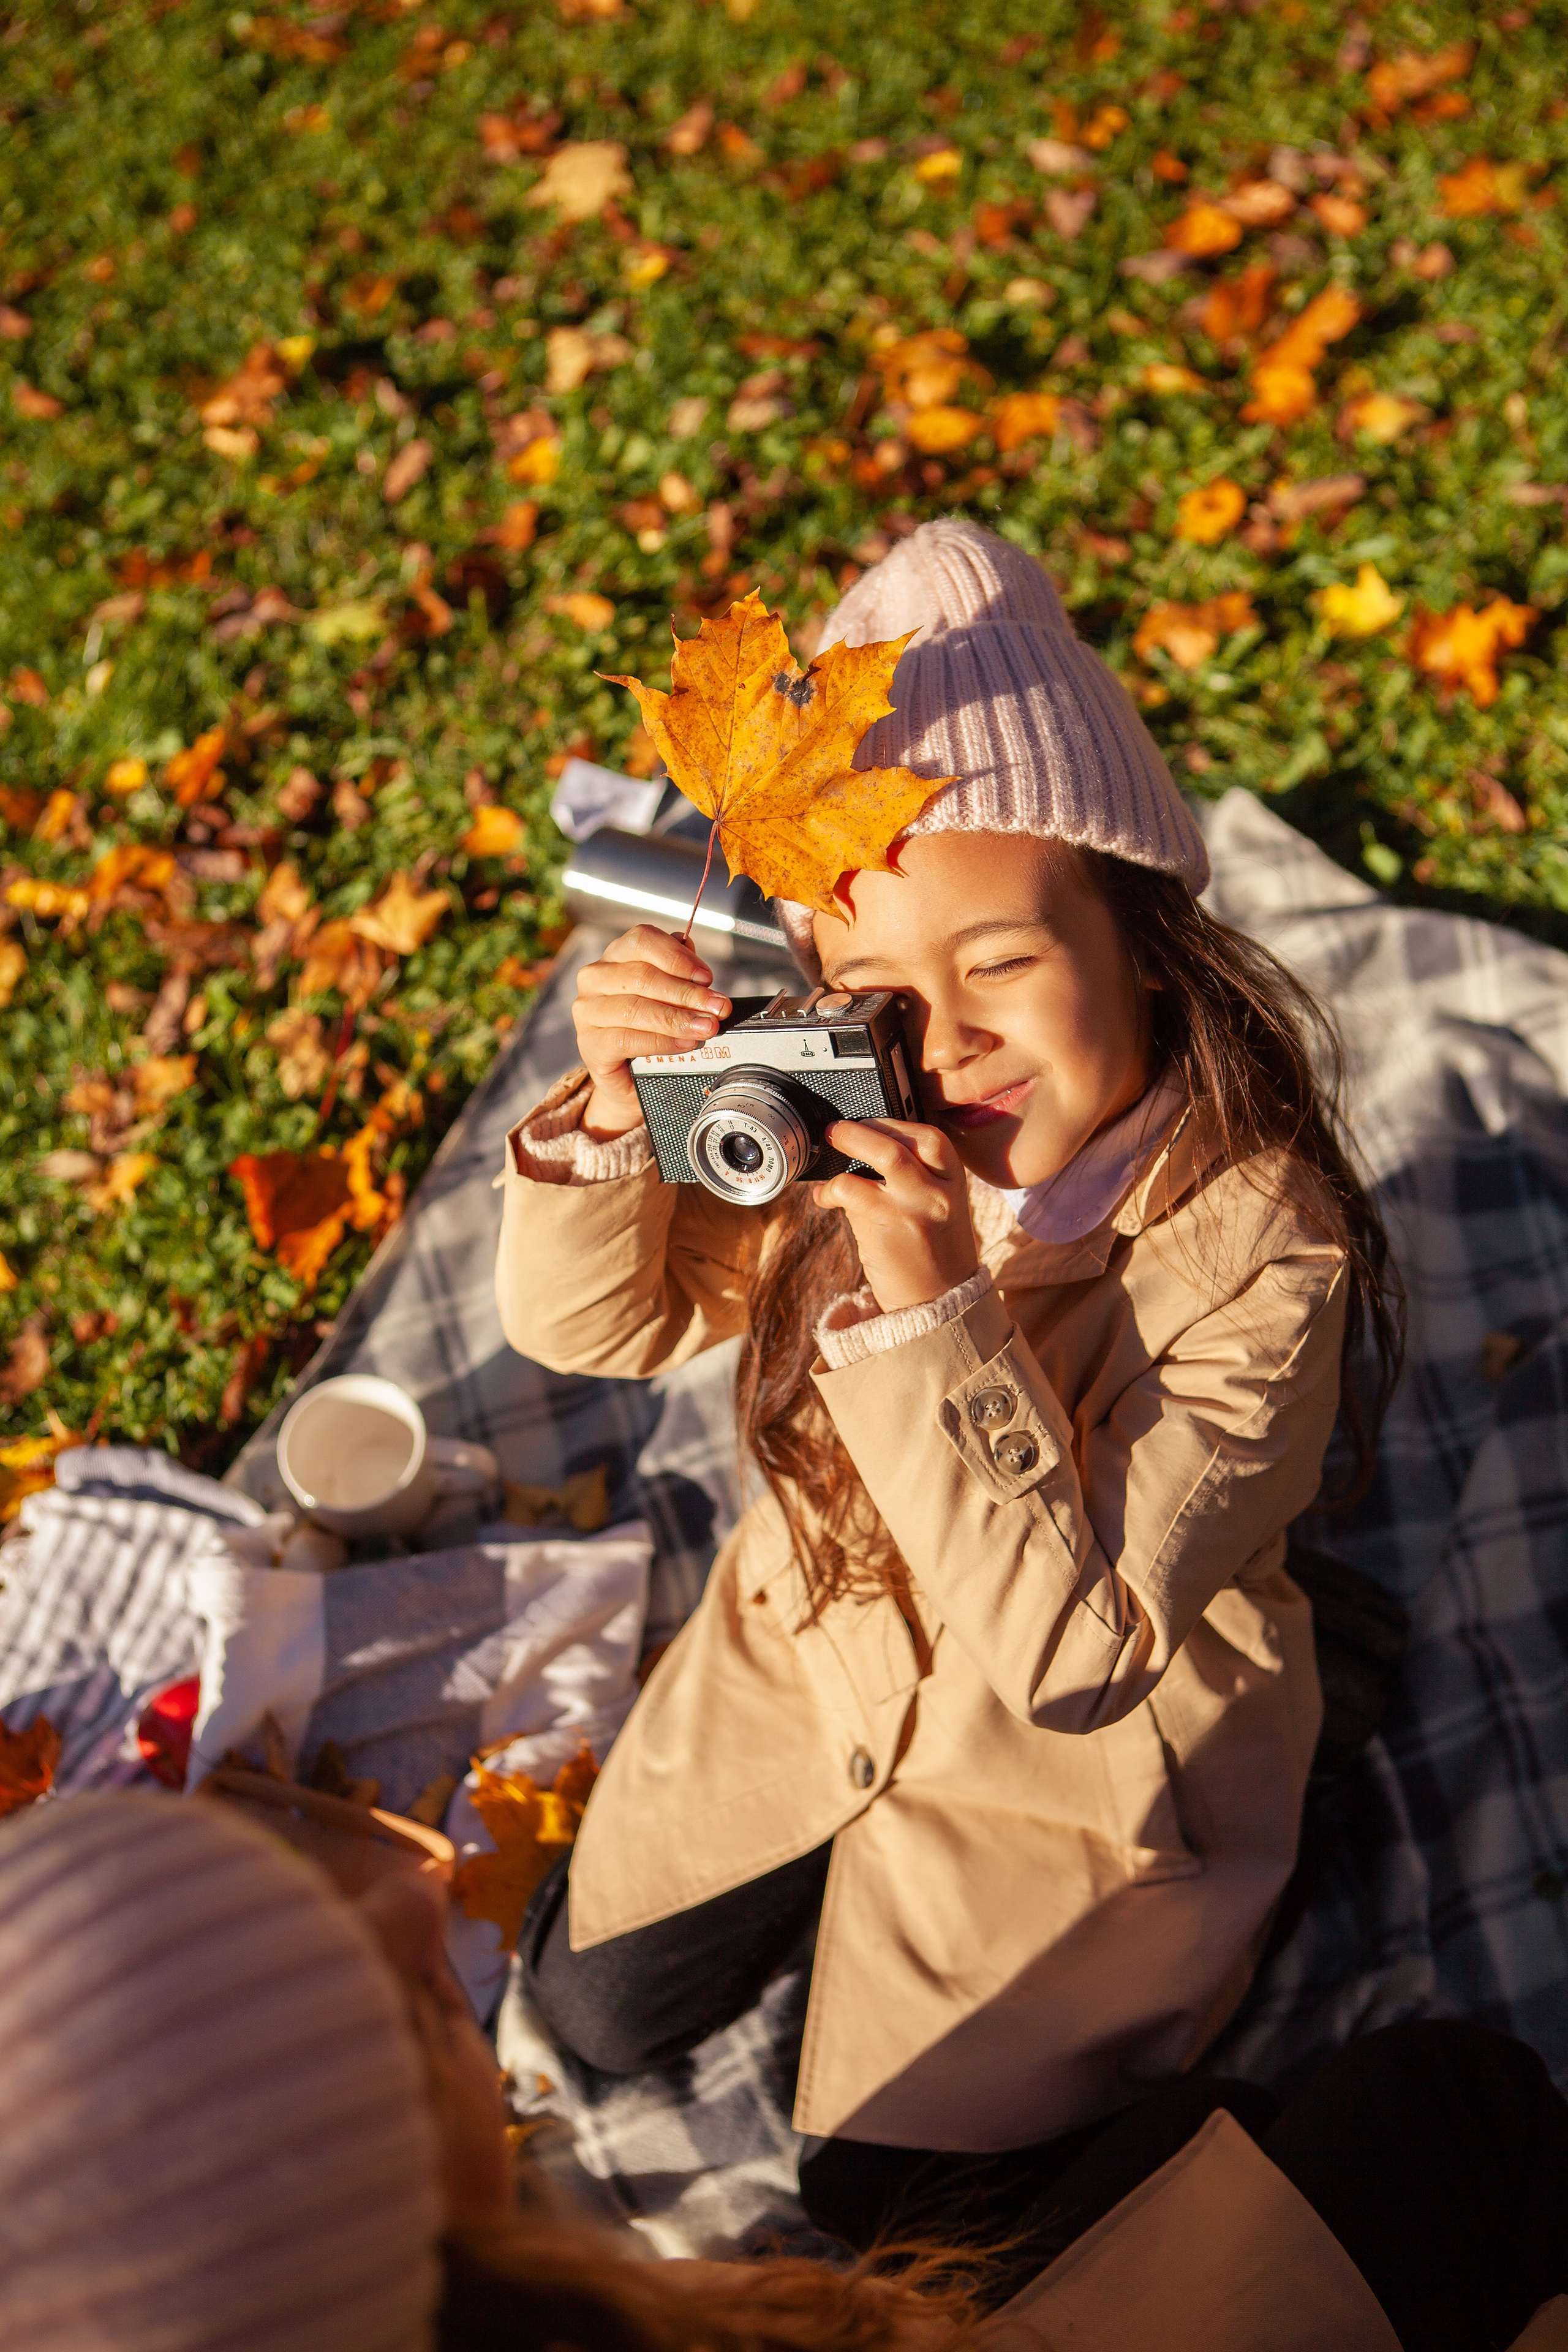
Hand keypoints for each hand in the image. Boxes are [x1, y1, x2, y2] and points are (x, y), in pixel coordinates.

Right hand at [571, 925, 730, 1139]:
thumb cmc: (647, 1029)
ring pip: (635, 1009)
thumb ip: (676, 970)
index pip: (642, 940)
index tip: (706, 977)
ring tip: (706, 1027)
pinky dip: (661, 1042)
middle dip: (687, 993)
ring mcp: (588, 1012)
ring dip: (678, 1018)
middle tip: (717, 1007)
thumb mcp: (665, 995)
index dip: (678, 957)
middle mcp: (595, 979)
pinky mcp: (590, 1044)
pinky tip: (684, 1043)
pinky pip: (627, 1039)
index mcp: (614, 957)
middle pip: (643, 977)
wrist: (629, 1078)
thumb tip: (691, 948)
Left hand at [815, 1119, 978, 1312]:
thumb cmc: (930, 1251)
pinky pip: (853, 1193)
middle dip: (862, 1129)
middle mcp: (940, 1192)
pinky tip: (824, 1198)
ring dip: (848, 1146)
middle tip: (836, 1129)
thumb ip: (914, 1178)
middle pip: (902, 1142)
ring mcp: (916, 1209)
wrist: (939, 1303)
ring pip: (883, 1158)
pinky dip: (830, 1190)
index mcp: (954, 1181)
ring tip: (827, 1151)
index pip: (930, 1138)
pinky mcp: (890, 1229)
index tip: (870, 1124)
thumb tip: (862, 1150)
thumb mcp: (938, 1207)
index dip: (894, 1124)